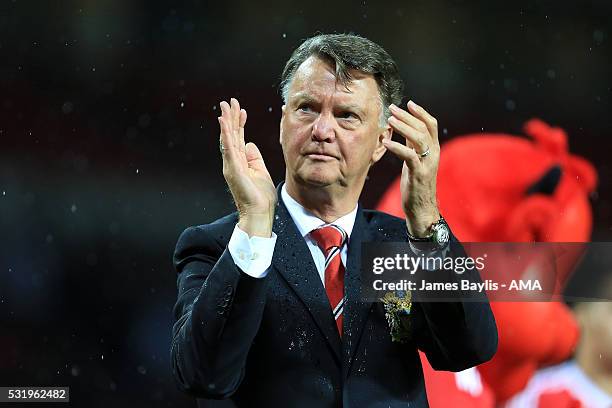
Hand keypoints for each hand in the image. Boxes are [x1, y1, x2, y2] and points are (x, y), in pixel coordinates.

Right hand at [218, 98, 276, 236]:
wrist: (259, 213)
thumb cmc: (261, 197)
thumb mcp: (261, 172)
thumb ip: (255, 158)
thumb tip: (250, 144)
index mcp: (241, 162)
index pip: (239, 138)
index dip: (240, 123)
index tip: (242, 110)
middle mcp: (233, 162)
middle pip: (232, 135)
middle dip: (231, 117)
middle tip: (229, 101)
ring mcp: (232, 165)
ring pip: (228, 138)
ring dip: (226, 121)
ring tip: (225, 106)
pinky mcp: (233, 169)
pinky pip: (229, 148)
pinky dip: (226, 134)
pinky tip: (224, 122)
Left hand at [382, 100, 439, 236]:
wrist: (422, 207)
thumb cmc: (416, 183)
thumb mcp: (415, 160)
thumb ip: (413, 145)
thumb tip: (405, 128)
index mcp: (433, 149)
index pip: (431, 124)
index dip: (421, 112)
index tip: (408, 103)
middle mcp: (433, 154)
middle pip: (424, 128)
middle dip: (407, 116)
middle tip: (392, 108)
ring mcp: (427, 163)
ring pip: (419, 138)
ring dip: (403, 127)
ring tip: (390, 120)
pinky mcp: (418, 173)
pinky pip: (409, 156)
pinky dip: (397, 147)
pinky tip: (386, 142)